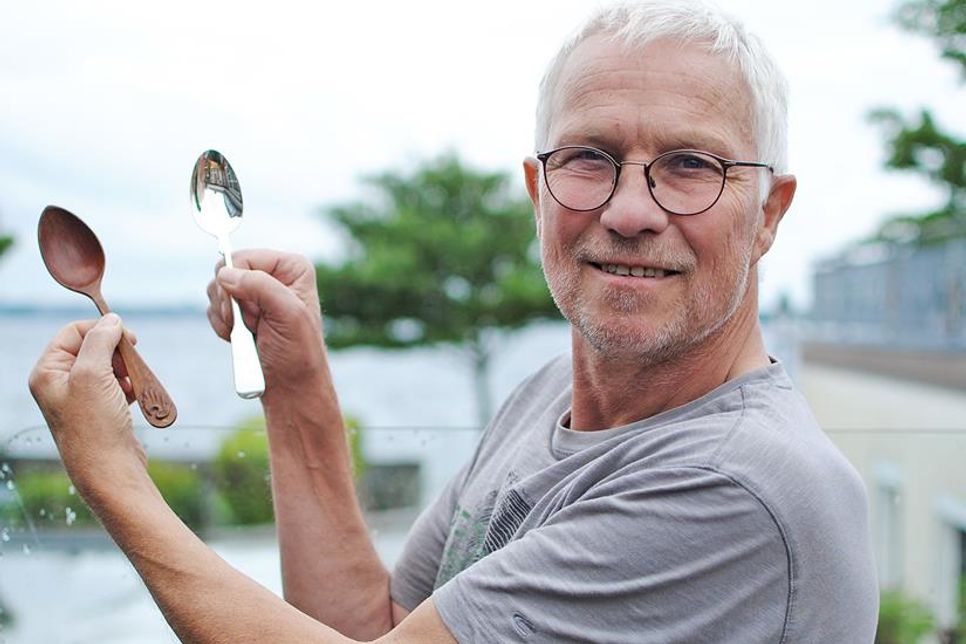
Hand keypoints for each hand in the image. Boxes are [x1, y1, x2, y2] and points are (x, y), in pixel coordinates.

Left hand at [28, 314, 148, 500]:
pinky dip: (132, 385)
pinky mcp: (101, 410)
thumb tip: (111, 320)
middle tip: (133, 358)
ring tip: (136, 381)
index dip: (101, 330)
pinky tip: (137, 394)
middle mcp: (60, 384)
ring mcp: (81, 398)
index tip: (128, 338)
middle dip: (117, 351)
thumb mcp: (92, 374)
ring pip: (110, 365)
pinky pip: (118, 385)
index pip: (73, 333)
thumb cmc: (94, 427)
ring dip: (127, 369)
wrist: (110, 469)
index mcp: (47, 373)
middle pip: (93, 347)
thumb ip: (99, 340)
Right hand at [207, 250, 325, 392]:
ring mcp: (255, 294)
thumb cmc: (297, 353)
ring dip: (226, 317)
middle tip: (253, 323)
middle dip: (230, 302)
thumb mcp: (287, 314)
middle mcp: (274, 275)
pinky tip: (241, 339)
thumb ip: (259, 286)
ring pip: (216, 291)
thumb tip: (224, 274)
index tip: (256, 311)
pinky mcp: (241, 312)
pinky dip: (222, 327)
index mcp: (292, 267)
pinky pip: (213, 309)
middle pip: (225, 272)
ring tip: (251, 332)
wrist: (291, 388)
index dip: (238, 284)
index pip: (243, 258)